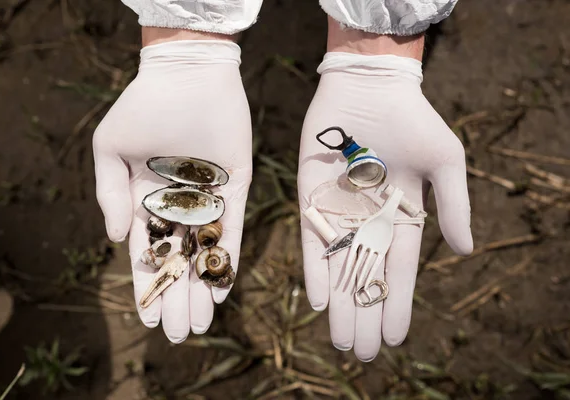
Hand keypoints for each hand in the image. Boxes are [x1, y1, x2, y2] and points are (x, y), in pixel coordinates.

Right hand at [93, 38, 251, 341]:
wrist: (186, 73)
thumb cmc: (143, 106)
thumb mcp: (111, 149)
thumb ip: (110, 194)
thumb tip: (117, 241)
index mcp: (147, 198)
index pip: (148, 251)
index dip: (148, 285)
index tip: (150, 318)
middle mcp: (180, 204)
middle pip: (179, 259)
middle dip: (178, 296)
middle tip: (181, 334)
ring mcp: (209, 197)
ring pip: (205, 251)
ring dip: (203, 286)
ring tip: (201, 323)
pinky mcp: (235, 185)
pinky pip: (233, 227)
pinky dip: (228, 257)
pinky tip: (224, 287)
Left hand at [298, 33, 471, 360]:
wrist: (370, 87)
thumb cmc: (413, 121)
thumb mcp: (446, 162)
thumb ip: (454, 206)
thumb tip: (466, 251)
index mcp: (401, 217)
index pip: (398, 271)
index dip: (396, 304)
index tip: (394, 338)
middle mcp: (367, 222)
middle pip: (365, 277)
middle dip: (364, 315)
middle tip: (361, 354)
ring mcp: (338, 211)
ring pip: (338, 268)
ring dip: (339, 305)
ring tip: (340, 340)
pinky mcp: (311, 197)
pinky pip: (312, 240)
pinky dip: (314, 269)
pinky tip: (319, 301)